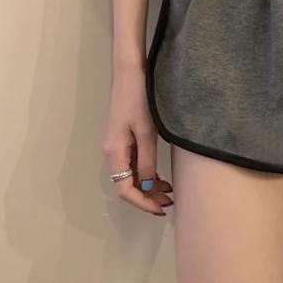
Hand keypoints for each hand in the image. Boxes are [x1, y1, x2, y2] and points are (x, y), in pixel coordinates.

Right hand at [102, 60, 172, 215]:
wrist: (130, 74)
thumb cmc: (139, 100)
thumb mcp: (147, 133)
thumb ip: (147, 162)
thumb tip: (147, 188)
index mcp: (114, 152)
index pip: (124, 189)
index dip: (142, 203)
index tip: (161, 209)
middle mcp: (112, 152)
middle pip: (126, 185)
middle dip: (147, 197)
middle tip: (170, 201)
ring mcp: (117, 146)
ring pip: (131, 176)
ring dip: (148, 186)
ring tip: (169, 190)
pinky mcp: (124, 139)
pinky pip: (133, 164)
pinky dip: (146, 174)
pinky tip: (160, 176)